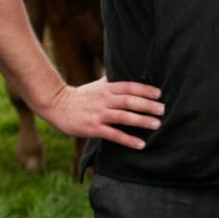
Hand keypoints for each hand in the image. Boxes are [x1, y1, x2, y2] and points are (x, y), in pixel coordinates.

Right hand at [37, 77, 162, 149]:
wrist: (55, 105)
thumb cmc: (80, 96)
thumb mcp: (97, 85)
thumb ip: (112, 82)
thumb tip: (127, 73)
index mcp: (106, 89)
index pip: (129, 87)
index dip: (145, 90)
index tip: (159, 93)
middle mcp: (104, 100)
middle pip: (130, 101)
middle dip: (148, 105)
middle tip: (163, 109)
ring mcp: (99, 114)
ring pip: (124, 116)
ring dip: (142, 121)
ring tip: (157, 124)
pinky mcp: (93, 128)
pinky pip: (113, 134)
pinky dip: (128, 139)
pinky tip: (140, 144)